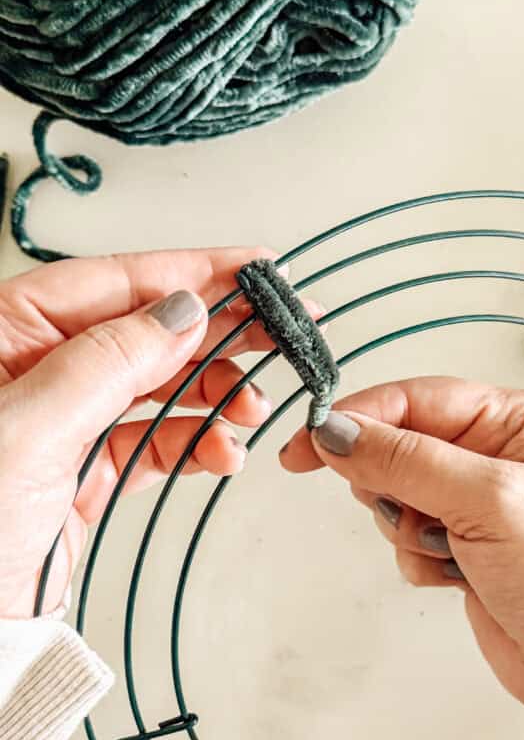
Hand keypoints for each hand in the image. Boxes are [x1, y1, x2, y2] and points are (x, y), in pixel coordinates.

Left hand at [0, 248, 321, 620]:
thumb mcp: (29, 430)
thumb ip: (108, 363)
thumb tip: (182, 311)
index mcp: (6, 333)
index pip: (114, 283)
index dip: (192, 272)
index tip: (255, 269)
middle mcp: (37, 369)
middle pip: (146, 330)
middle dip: (218, 333)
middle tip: (279, 331)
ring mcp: (66, 421)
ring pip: (160, 386)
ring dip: (216, 394)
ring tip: (252, 405)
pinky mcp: (87, 471)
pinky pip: (158, 442)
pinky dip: (198, 445)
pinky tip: (224, 452)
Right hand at [281, 378, 523, 736]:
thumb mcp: (490, 502)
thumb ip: (407, 461)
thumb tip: (335, 431)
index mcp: (509, 418)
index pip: (410, 398)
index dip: (355, 418)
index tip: (307, 447)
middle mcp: (488, 450)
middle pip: (393, 445)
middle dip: (391, 486)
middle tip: (418, 517)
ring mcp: (470, 500)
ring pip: (390, 494)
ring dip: (408, 529)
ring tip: (454, 552)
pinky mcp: (457, 543)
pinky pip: (402, 536)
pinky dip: (417, 559)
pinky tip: (458, 576)